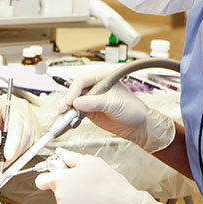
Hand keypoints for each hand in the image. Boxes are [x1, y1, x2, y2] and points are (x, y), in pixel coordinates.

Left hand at [0, 94, 39, 166]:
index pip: (16, 122)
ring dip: (17, 155)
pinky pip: (32, 146)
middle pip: (26, 133)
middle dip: (14, 151)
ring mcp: (31, 121)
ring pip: (30, 141)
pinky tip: (10, 158)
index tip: (7, 154)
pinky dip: (21, 155)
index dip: (14, 139)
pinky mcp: (34, 132)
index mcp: (10, 104)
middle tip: (2, 162)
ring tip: (2, 161)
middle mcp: (23, 110)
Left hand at [34, 148, 162, 203]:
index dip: (47, 178)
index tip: (52, 179)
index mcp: (61, 180)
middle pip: (58, 193)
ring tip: (93, 200)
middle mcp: (59, 197)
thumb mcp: (91, 162)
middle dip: (69, 190)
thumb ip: (70, 157)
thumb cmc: (110, 185)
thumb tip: (60, 152)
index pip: (41, 180)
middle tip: (86, 188)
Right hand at [58, 68, 174, 152]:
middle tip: (64, 110)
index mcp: (102, 77)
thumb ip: (94, 103)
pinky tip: (66, 121)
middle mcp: (95, 86)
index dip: (74, 91)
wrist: (138, 126)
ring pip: (73, 102)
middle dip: (68, 101)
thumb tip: (77, 103)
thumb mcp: (114, 104)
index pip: (82, 81)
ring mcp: (90, 99)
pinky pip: (75, 112)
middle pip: (74, 91)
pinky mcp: (88, 111)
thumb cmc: (133, 109)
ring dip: (67, 110)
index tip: (70, 101)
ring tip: (63, 118)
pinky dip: (70, 117)